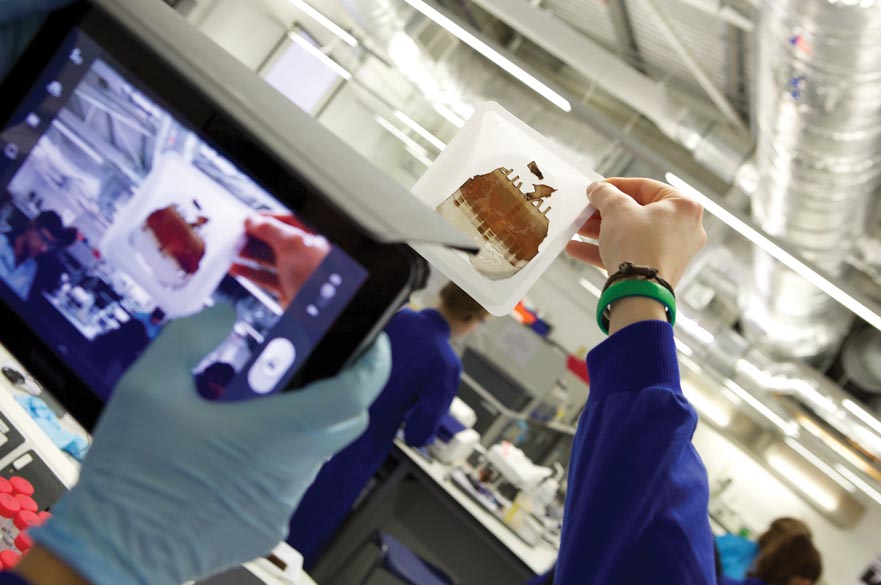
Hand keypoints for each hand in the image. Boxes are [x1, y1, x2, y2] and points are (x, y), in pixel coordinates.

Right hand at [28, 306, 390, 584]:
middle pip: (347, 423)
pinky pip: (291, 484)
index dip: (374, 365)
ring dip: (305, 426)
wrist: (111, 553)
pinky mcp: (269, 528)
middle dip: (346, 390)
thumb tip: (226, 315)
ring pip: (317, 454)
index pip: (353, 396)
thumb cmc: (132, 470)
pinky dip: (280, 460)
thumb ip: (192, 338)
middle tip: (318, 365)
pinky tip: (235, 454)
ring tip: (259, 407)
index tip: (373, 342)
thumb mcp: (148, 386)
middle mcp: (290, 472)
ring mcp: (283, 506)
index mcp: (272, 434)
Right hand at [231, 214, 330, 307]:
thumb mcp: (292, 243)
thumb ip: (271, 230)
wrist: (320, 310)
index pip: (289, 220)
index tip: (250, 219)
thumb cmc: (317, 276)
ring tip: (233, 250)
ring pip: (269, 259)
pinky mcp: (288, 289)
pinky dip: (250, 272)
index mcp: (314, 237)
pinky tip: (238, 268)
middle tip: (238, 235)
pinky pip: (265, 277)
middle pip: (277, 239)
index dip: (269, 218)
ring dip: (250, 254)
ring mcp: (297, 272)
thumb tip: (254, 221)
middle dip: (256, 237)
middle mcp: (307, 253)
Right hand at [566, 178, 705, 288]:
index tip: (597, 188)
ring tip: (578, 228)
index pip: (645, 187)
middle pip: (637, 212)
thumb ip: (605, 194)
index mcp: (684, 206)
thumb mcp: (616, 210)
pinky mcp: (658, 270)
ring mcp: (673, 252)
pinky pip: (631, 253)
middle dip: (605, 212)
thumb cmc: (637, 247)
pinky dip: (607, 250)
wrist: (639, 294)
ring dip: (602, 231)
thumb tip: (597, 189)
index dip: (616, 185)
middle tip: (586, 209)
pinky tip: (577, 249)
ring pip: (632, 234)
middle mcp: (684, 229)